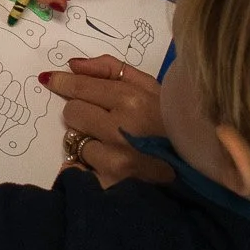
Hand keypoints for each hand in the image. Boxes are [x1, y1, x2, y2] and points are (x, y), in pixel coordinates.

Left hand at [41, 56, 172, 187]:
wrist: (198, 170)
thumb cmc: (174, 124)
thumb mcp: (153, 87)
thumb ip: (112, 70)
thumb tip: (73, 65)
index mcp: (133, 101)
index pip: (81, 87)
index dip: (63, 82)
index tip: (50, 80)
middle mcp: (121, 130)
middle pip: (72, 112)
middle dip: (82, 113)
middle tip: (103, 120)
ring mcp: (115, 160)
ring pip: (75, 141)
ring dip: (89, 141)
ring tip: (114, 145)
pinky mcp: (111, 184)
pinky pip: (78, 169)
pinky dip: (85, 167)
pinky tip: (108, 165)